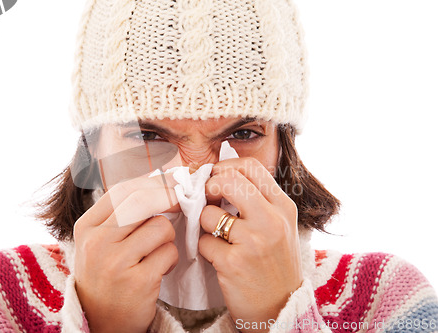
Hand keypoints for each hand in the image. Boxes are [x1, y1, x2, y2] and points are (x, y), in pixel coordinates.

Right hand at [73, 173, 179, 332]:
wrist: (100, 322)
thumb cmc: (106, 276)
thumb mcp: (100, 242)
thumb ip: (122, 214)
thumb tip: (162, 182)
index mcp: (86, 227)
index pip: (122, 190)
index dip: (152, 181)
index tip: (172, 179)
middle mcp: (97, 242)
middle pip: (143, 200)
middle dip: (170, 196)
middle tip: (185, 198)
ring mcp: (116, 262)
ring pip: (161, 226)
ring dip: (168, 237)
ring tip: (156, 253)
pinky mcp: (138, 281)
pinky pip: (169, 252)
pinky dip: (171, 259)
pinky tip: (159, 270)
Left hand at [199, 157, 302, 332]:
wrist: (282, 309)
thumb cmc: (275, 264)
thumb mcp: (279, 226)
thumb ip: (257, 201)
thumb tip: (219, 177)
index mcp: (283, 207)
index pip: (249, 167)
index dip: (225, 167)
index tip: (215, 178)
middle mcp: (271, 221)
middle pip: (227, 181)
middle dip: (209, 187)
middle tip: (208, 200)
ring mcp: (253, 242)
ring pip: (208, 213)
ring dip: (205, 224)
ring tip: (220, 237)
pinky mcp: (233, 263)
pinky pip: (203, 242)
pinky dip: (206, 249)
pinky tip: (221, 258)